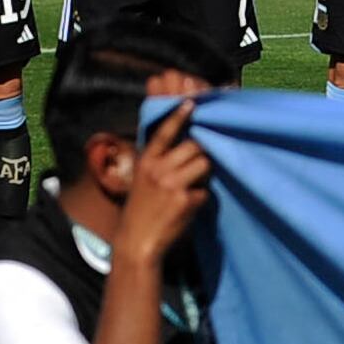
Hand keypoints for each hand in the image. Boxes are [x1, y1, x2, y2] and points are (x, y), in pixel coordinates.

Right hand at [117, 101, 211, 264]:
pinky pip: (206, 189)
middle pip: (194, 146)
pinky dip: (202, 196)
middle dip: (202, 153)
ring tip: (192, 186)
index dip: (178, 116)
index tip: (191, 103)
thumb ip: (160, 161)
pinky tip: (189, 205)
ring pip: (205, 164)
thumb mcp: (143, 179)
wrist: (137, 240)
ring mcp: (172, 184)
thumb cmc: (143, 208)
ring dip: (205, 173)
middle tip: (198, 164)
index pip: (164, 133)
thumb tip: (187, 144)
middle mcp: (157, 169)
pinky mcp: (186, 199)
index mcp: (146, 161)